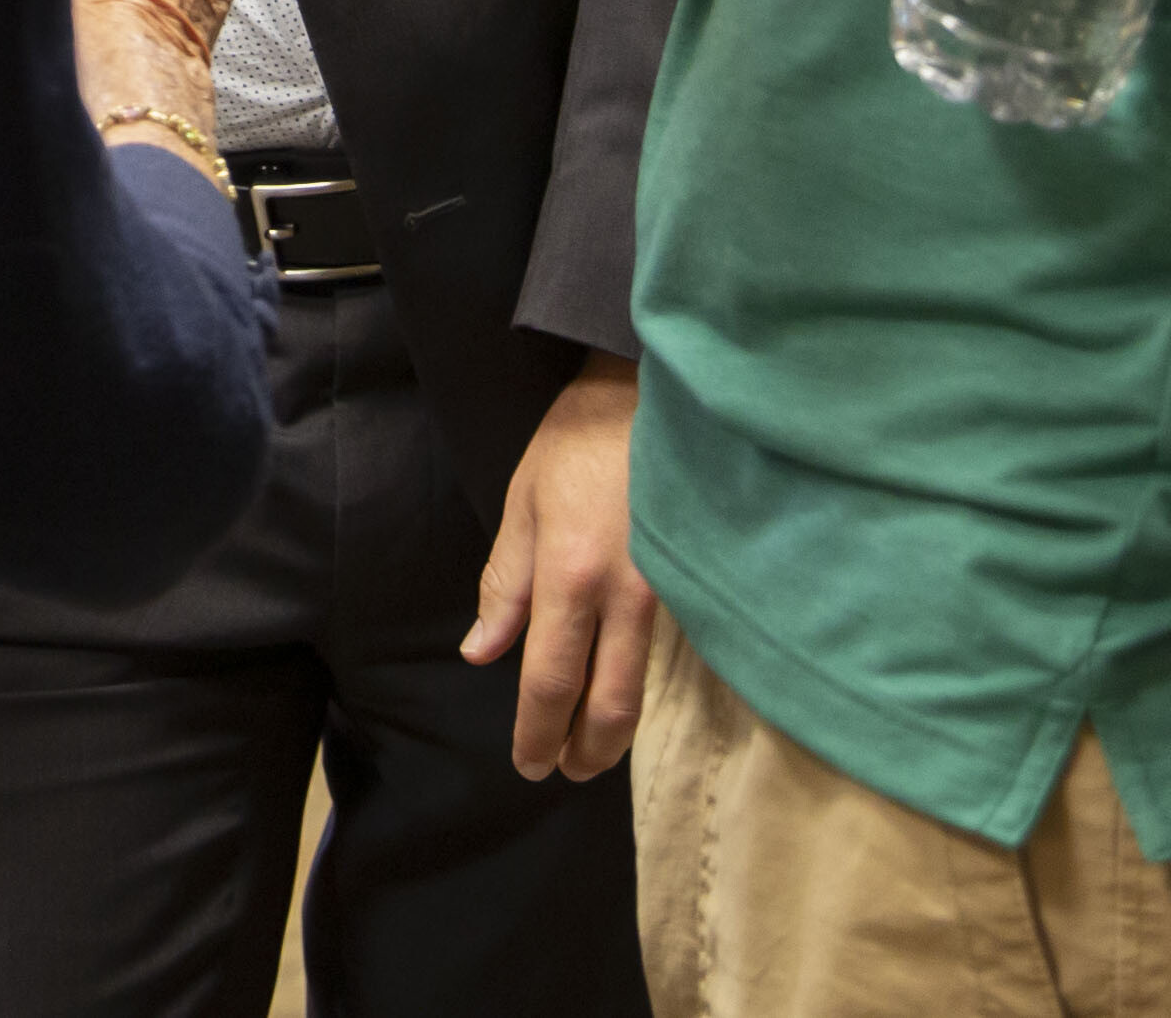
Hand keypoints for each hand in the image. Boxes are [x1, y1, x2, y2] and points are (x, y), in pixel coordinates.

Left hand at [459, 357, 652, 780]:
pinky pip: (662, 654)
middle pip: (608, 703)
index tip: (529, 764)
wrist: (647, 397)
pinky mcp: (689, 585)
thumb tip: (482, 653)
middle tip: (564, 772)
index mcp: (570, 577)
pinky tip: (622, 697)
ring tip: (590, 752)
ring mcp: (664, 594)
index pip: (550, 680)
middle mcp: (622, 597)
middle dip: (584, 751)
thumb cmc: (574, 445)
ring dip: (613, 731)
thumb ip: (505, 586)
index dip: (538, 731)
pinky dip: (637, 687)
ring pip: (642, 686)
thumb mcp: (521, 505)